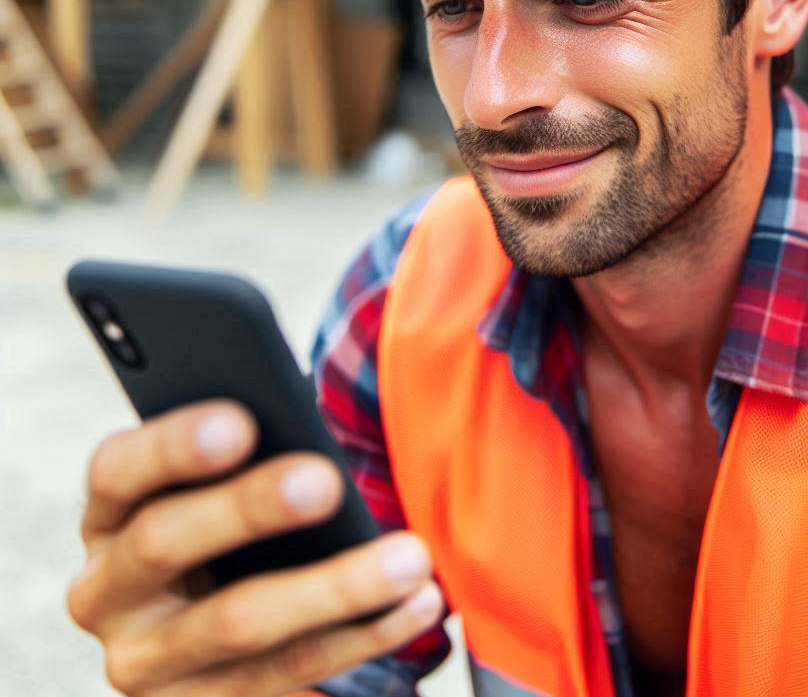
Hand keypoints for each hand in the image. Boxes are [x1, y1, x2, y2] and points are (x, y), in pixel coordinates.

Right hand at [67, 400, 443, 695]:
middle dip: (250, 508)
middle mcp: (106, 590)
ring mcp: (145, 662)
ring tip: (410, 558)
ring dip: (334, 588)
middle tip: (327, 481)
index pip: (120, 469)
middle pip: (166, 541)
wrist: (210, 616)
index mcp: (110, 511)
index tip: (241, 422)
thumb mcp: (218, 482)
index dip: (174, 445)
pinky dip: (361, 636)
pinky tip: (416, 604)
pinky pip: (285, 675)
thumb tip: (310, 442)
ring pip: (237, 624)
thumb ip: (247, 452)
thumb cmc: (231, 516)